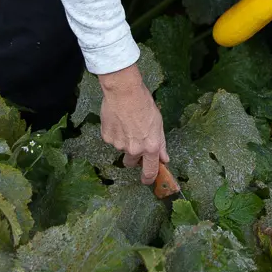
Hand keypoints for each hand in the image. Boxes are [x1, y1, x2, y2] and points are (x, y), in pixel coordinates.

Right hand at [98, 64, 169, 183]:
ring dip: (124, 141)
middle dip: (133, 157)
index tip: (147, 180)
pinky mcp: (107, 137)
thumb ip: (161, 144)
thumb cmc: (144, 104)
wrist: (124, 92)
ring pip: (121, 149)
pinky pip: (111, 139)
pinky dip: (114, 133)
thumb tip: (164, 158)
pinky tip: (117, 120)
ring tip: (126, 123)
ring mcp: (119, 145)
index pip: (150, 171)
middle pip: (131, 163)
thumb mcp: (158, 124)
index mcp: (151, 147)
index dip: (149, 179)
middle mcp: (134, 150)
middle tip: (134, 141)